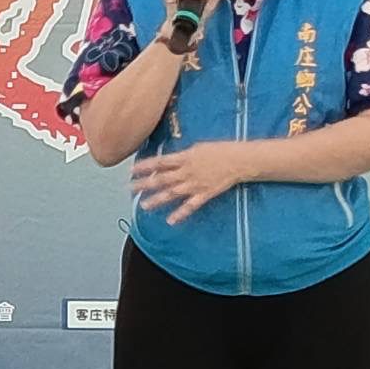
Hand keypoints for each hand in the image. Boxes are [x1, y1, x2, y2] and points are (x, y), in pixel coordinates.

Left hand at [131, 142, 245, 225]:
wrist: (239, 160)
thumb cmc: (219, 150)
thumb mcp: (197, 148)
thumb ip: (181, 156)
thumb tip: (168, 161)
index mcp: (184, 158)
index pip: (159, 163)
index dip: (144, 167)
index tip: (131, 171)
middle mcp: (186, 172)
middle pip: (161, 179)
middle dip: (144, 184)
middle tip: (130, 189)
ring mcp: (195, 184)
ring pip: (172, 194)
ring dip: (157, 200)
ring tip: (144, 206)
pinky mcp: (204, 194)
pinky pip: (190, 206)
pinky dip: (180, 213)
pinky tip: (170, 220)